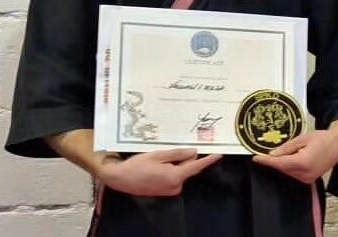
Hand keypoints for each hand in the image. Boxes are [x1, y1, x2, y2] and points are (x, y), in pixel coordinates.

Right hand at [97, 149, 221, 196]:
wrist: (118, 179)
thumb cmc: (136, 165)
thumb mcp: (158, 155)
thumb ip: (178, 154)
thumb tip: (193, 152)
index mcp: (175, 177)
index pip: (196, 166)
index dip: (208, 159)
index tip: (219, 154)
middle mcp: (175, 186)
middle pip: (188, 168)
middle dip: (185, 158)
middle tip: (175, 148)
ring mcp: (170, 190)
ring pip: (180, 172)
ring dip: (176, 163)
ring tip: (161, 157)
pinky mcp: (164, 190)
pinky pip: (174, 176)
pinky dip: (171, 169)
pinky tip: (159, 164)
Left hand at [252, 118, 337, 183]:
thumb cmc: (323, 138)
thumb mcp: (303, 138)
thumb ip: (286, 148)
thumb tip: (272, 155)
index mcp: (303, 162)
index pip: (279, 164)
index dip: (266, 161)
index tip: (255, 158)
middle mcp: (305, 173)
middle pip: (282, 169)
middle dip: (274, 161)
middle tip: (266, 152)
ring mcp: (308, 178)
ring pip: (287, 172)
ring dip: (282, 163)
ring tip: (285, 152)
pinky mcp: (309, 179)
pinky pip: (294, 174)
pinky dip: (289, 167)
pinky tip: (291, 158)